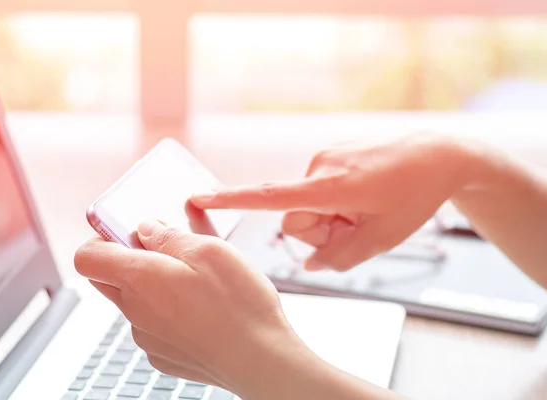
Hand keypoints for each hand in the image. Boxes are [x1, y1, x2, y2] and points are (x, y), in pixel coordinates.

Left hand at [74, 218, 298, 395]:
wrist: (260, 360)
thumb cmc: (238, 305)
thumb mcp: (209, 250)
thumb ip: (169, 236)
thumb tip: (146, 229)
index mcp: (138, 279)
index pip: (86, 257)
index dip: (101, 238)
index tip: (128, 231)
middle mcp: (135, 311)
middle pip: (109, 278)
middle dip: (131, 258)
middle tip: (169, 249)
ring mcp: (148, 337)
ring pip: (135, 300)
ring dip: (154, 285)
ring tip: (196, 280)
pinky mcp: (163, 354)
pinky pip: (154, 324)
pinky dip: (169, 311)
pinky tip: (202, 308)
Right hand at [192, 133, 469, 271]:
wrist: (436, 156)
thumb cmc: (412, 197)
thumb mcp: (381, 239)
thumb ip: (340, 257)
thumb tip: (310, 264)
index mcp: (329, 188)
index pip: (270, 196)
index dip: (231, 199)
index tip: (198, 197)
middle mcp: (319, 169)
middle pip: (292, 219)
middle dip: (317, 233)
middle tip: (354, 230)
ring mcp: (324, 160)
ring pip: (306, 205)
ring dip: (328, 218)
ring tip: (363, 212)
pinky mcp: (330, 157)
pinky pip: (317, 190)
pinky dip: (334, 203)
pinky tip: (364, 198)